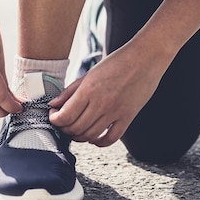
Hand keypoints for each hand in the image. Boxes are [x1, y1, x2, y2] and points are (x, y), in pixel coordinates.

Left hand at [49, 44, 170, 146]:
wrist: (146, 57)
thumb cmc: (118, 61)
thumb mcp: (89, 73)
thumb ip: (70, 91)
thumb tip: (54, 104)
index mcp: (88, 90)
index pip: (65, 116)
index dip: (54, 119)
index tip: (53, 116)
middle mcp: (100, 103)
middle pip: (75, 128)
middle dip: (64, 129)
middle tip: (62, 123)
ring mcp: (115, 112)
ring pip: (90, 135)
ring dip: (79, 137)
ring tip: (75, 130)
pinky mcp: (127, 117)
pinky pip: (111, 138)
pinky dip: (99, 142)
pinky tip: (94, 138)